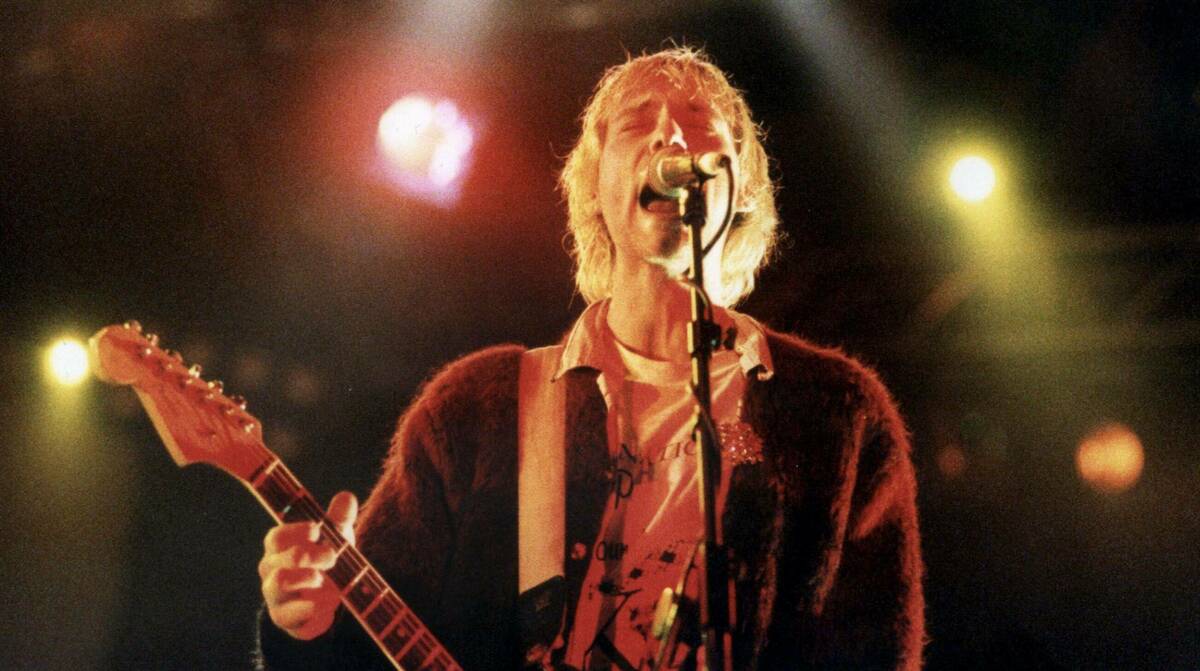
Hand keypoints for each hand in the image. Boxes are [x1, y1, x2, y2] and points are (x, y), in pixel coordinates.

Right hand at [259, 491, 357, 639]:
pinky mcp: (284, 618)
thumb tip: (346, 497)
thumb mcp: (336, 539)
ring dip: (306, 581)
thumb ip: (339, 520)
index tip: (317, 529)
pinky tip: (330, 605)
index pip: (276, 538)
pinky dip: (314, 611)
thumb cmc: (327, 560)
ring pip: (277, 585)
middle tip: (333, 557)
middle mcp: (271, 571)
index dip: (296, 532)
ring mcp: (275, 596)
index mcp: (280, 548)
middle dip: (308, 557)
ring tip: (326, 581)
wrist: (328, 598)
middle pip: (277, 561)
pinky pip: (290, 616)